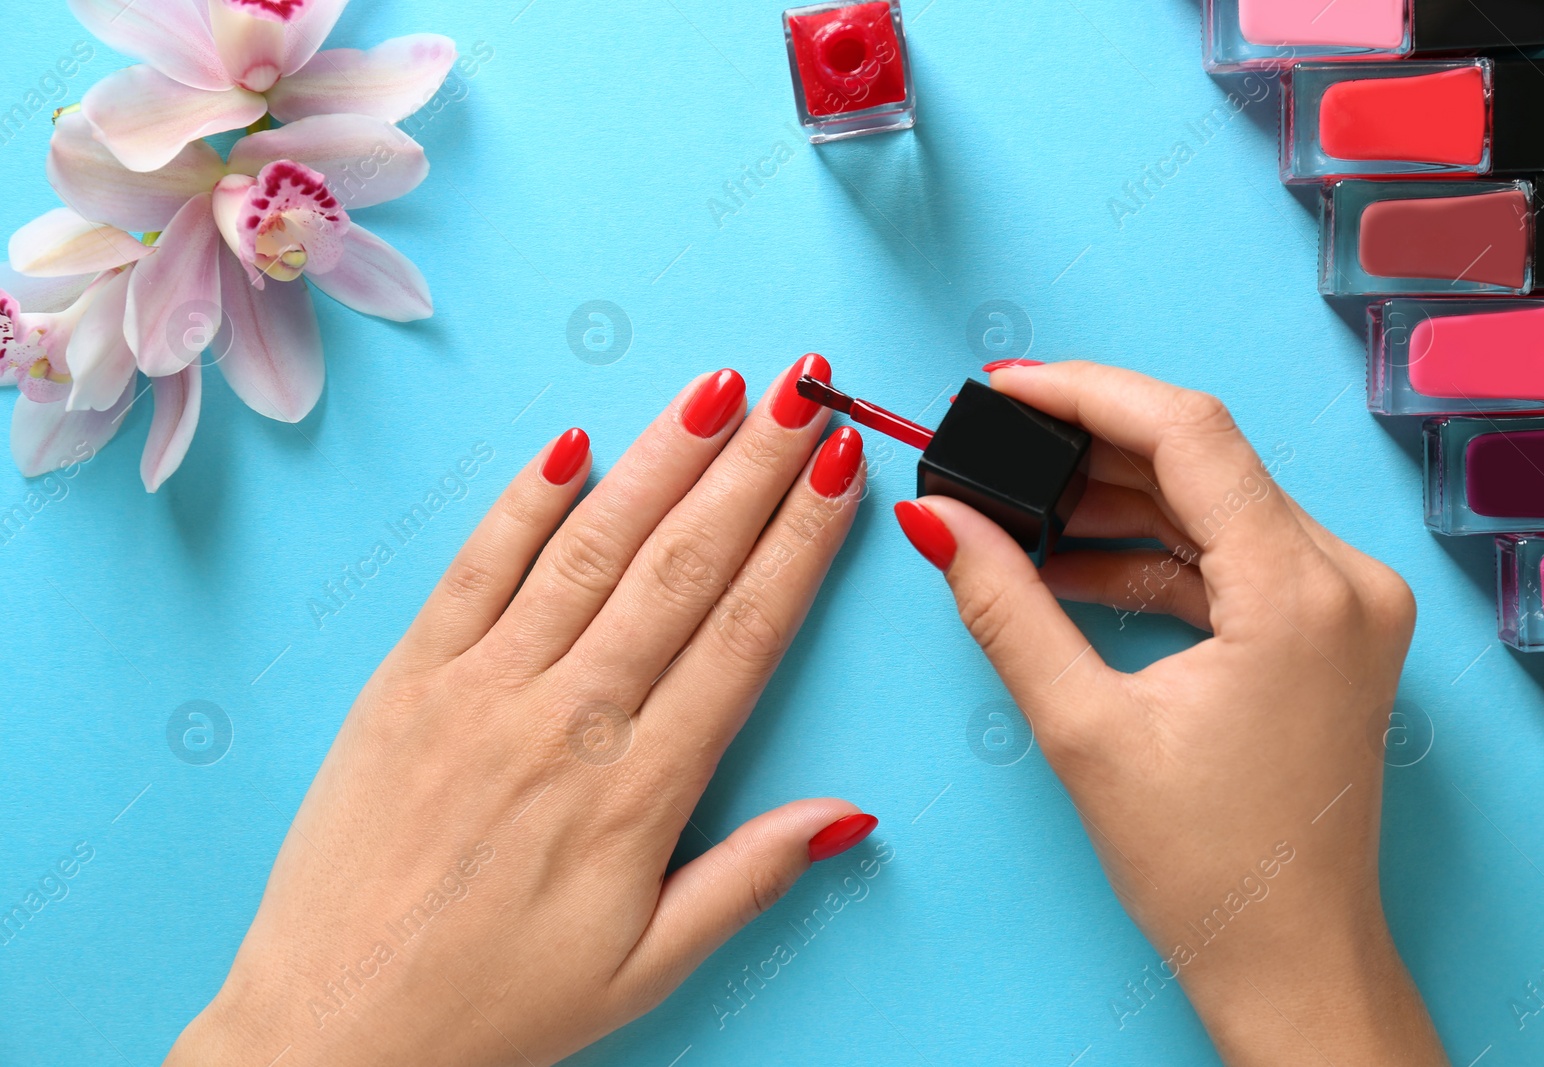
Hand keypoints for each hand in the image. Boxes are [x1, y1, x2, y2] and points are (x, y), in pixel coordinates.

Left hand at [164, 359, 875, 1066]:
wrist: (333, 1030)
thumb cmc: (494, 1006)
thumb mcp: (647, 967)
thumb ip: (751, 878)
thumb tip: (850, 816)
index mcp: (637, 788)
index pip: (744, 632)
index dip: (802, 541)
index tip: (844, 470)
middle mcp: (565, 718)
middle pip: (682, 566)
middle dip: (755, 467)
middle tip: (806, 390)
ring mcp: (479, 687)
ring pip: (590, 547)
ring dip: (661, 460)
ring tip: (717, 391)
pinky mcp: (407, 679)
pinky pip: (473, 568)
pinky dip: (525, 501)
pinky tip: (574, 444)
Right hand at [893, 361, 1444, 1065]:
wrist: (1289, 960)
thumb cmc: (1205, 866)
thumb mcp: (1082, 728)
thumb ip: (1004, 605)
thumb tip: (937, 519)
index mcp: (1300, 592)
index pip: (1189, 432)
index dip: (1085, 392)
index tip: (1005, 387)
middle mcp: (1345, 580)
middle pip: (1204, 459)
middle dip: (1089, 448)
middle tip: (994, 446)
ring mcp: (1345, 604)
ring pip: (1214, 504)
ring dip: (1114, 504)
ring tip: (1018, 515)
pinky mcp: (1327, 629)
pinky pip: (1229, 556)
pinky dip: (1150, 555)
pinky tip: (1071, 568)